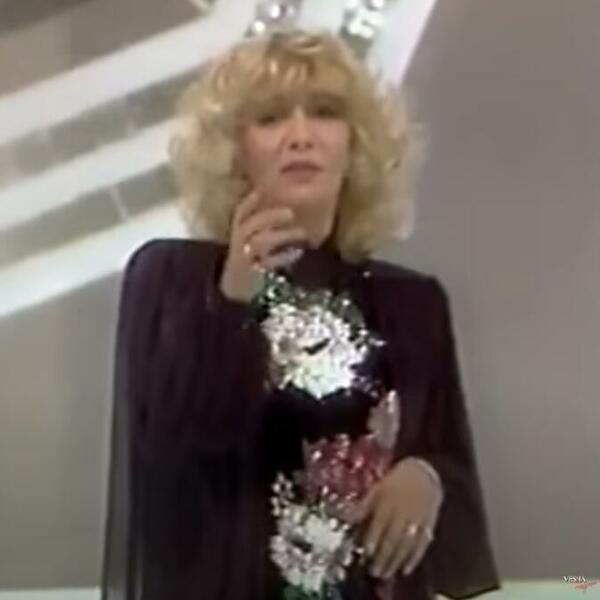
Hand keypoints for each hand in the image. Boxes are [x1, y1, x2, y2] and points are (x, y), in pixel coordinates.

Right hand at [219, 188, 306, 301]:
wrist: (237, 287)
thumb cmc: (251, 256)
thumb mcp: (253, 236)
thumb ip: (265, 221)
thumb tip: (289, 203)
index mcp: (239, 228)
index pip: (242, 210)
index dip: (253, 200)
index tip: (268, 191)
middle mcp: (239, 240)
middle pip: (250, 223)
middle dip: (270, 216)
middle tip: (291, 212)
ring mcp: (244, 256)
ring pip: (260, 241)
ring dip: (282, 235)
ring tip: (303, 233)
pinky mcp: (253, 272)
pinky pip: (268, 263)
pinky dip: (283, 257)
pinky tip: (297, 253)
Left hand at [351, 458, 443, 579]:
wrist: (424, 475)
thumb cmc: (394, 483)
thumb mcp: (377, 489)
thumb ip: (364, 506)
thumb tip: (347, 519)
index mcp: (389, 500)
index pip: (381, 521)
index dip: (374, 537)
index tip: (367, 552)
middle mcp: (403, 511)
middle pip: (394, 536)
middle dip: (384, 555)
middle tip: (374, 572)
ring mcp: (417, 519)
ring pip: (407, 543)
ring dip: (396, 561)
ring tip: (386, 574)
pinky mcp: (428, 525)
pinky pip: (422, 544)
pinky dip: (414, 559)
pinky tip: (405, 570)